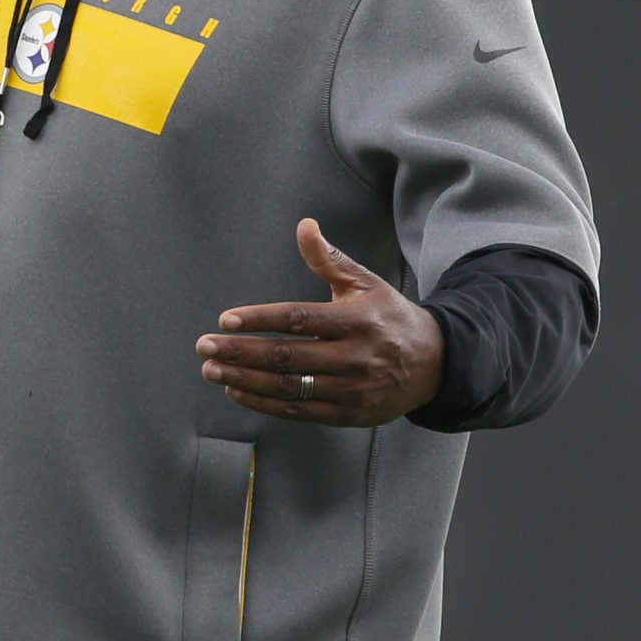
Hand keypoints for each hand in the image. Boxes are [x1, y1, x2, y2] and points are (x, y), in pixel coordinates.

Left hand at [196, 218, 443, 426]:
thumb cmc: (389, 317)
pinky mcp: (348, 414)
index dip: (260, 320)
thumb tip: (304, 225)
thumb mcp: (365, 283)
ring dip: (244, 379)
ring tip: (212, 369)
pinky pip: (298, 410)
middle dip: (240, 352)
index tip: (226, 320)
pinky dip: (263, 402)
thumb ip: (329, 259)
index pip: (299, 320)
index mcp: (357, 320)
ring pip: (288, 386)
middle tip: (204, 346)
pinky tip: (236, 390)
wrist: (435, 364)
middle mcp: (354, 357)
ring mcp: (351, 389)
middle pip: (287, 356)